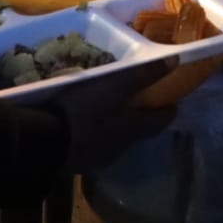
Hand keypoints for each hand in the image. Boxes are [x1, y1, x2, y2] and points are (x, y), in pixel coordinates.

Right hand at [55, 59, 178, 175]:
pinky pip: (93, 146)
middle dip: (139, 118)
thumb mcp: (114, 85)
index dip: (167, 111)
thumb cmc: (85, 109)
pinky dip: (94, 135)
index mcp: (132, 128)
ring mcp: (99, 157)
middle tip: (137, 103)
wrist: (47, 142)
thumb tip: (176, 62)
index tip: (173, 104)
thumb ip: (143, 75)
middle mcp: (121, 146)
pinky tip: (83, 125)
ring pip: (115, 140)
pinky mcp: (78, 161)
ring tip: (107, 112)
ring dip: (115, 128)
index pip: (159, 121)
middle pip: (137, 132)